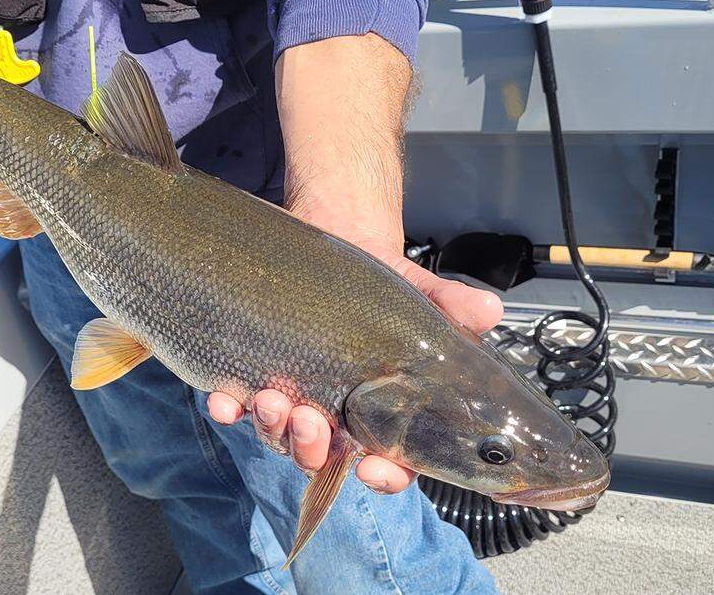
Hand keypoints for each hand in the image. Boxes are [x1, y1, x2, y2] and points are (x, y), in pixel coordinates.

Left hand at [206, 34, 502, 492]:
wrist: (331, 239)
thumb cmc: (380, 281)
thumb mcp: (420, 292)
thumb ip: (452, 306)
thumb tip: (489, 311)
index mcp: (383, 415)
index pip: (389, 461)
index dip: (384, 474)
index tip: (374, 466)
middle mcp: (336, 416)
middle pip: (324, 456)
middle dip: (313, 448)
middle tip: (312, 423)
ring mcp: (293, 399)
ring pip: (279, 436)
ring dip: (273, 428)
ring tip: (273, 399)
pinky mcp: (254, 374)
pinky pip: (238, 406)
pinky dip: (229, 407)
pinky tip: (224, 398)